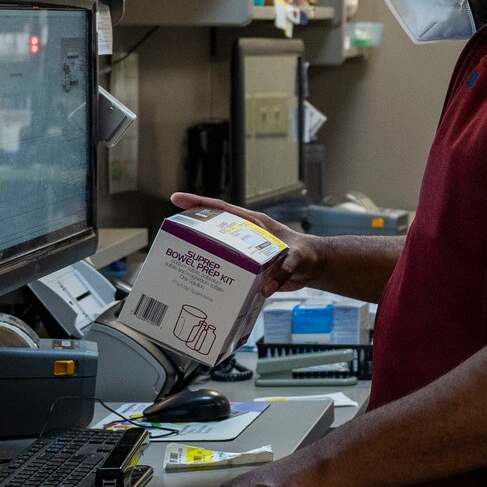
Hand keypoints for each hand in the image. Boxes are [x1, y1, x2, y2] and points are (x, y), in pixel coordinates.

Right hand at [170, 192, 323, 296]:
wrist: (314, 267)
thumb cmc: (307, 254)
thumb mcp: (298, 258)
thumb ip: (284, 270)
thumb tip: (266, 288)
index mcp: (253, 224)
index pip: (222, 210)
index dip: (199, 203)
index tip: (177, 199)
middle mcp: (245, 236)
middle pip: (213, 229)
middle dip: (192, 230)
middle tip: (171, 236)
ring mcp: (244, 252)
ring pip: (217, 251)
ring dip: (202, 256)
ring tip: (180, 263)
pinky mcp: (247, 268)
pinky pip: (227, 271)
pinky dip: (216, 277)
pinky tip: (203, 285)